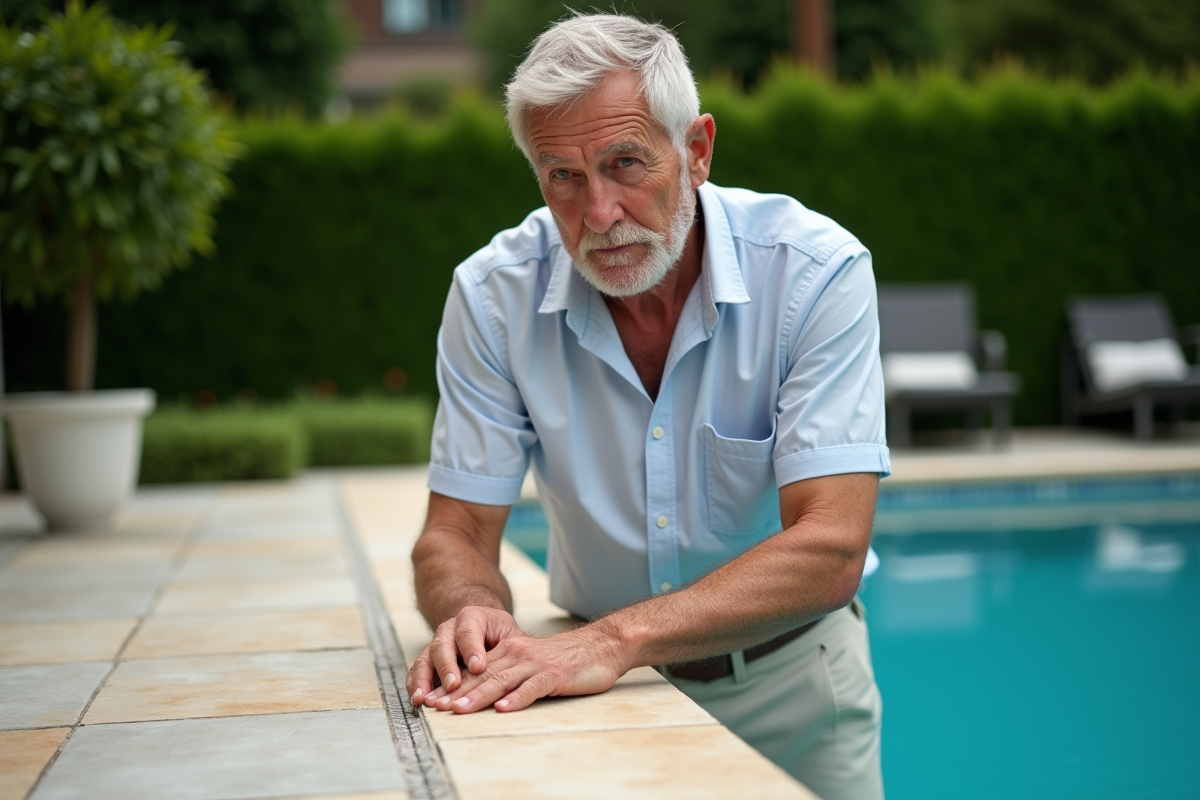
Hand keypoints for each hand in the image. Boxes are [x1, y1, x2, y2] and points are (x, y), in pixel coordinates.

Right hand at [406, 605, 520, 706]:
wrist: (479, 625)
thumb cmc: (499, 633)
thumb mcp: (510, 634)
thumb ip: (514, 647)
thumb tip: (527, 664)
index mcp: (472, 618)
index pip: (469, 631)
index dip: (472, 649)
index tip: (478, 667)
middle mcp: (449, 629)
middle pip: (444, 645)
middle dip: (448, 667)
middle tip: (454, 685)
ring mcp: (436, 643)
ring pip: (426, 658)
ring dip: (425, 679)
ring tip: (427, 698)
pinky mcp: (428, 660)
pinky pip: (417, 670)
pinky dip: (416, 684)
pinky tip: (418, 699)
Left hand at [430, 620, 628, 713]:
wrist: (601, 646)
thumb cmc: (565, 660)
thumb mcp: (531, 663)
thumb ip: (510, 673)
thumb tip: (485, 696)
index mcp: (510, 652)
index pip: (475, 671)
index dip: (452, 686)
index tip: (431, 701)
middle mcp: (518, 654)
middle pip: (482, 676)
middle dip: (456, 693)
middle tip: (434, 707)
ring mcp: (536, 664)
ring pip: (501, 680)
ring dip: (478, 697)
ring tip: (459, 710)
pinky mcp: (555, 674)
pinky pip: (533, 687)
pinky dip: (517, 698)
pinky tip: (504, 709)